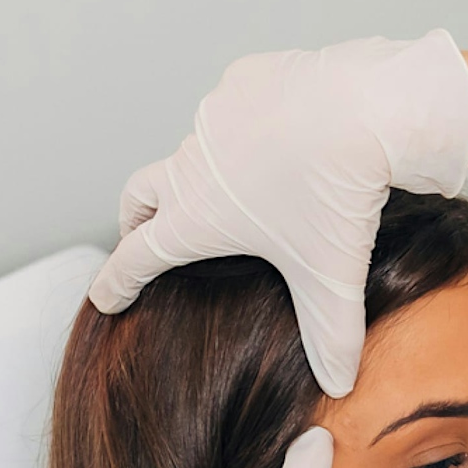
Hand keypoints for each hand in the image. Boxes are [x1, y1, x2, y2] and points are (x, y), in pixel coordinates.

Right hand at [88, 31, 467, 396]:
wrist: (362, 107)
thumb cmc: (337, 194)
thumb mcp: (332, 274)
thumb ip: (330, 335)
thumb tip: (340, 386)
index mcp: (195, 216)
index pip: (137, 257)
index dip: (117, 282)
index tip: (105, 298)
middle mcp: (190, 164)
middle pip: (140, 196)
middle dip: (135, 220)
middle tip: (142, 237)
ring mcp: (213, 116)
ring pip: (192, 149)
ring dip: (200, 172)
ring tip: (231, 189)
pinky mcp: (244, 80)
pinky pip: (235, 107)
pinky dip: (244, 128)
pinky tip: (278, 138)